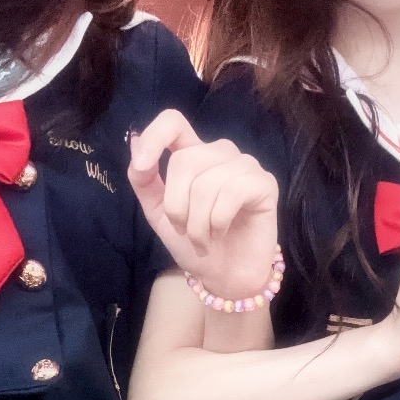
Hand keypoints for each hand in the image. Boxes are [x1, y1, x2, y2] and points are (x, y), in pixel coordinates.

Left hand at [128, 109, 278, 298]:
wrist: (225, 277)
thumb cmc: (196, 244)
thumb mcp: (159, 214)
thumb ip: (145, 181)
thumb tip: (135, 141)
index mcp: (194, 155)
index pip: (174, 122)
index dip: (155, 138)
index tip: (143, 168)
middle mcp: (220, 154)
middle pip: (185, 161)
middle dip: (177, 207)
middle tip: (185, 232)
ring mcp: (245, 166)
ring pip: (206, 183)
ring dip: (198, 223)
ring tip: (203, 240)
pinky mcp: (264, 184)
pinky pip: (232, 193)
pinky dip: (218, 222)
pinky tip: (221, 233)